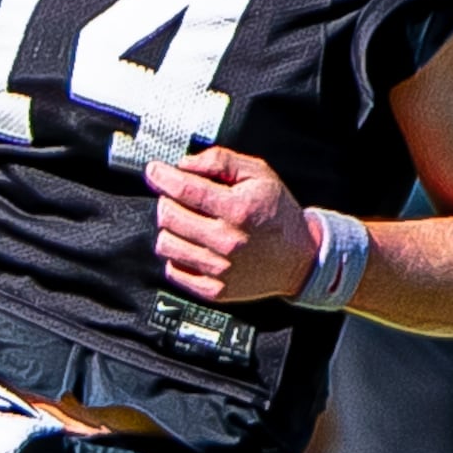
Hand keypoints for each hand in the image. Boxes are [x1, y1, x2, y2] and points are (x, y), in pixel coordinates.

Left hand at [144, 145, 312, 304]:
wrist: (298, 258)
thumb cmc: (276, 213)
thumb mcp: (258, 174)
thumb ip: (220, 161)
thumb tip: (184, 164)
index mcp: (237, 209)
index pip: (184, 189)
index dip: (162, 177)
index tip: (155, 171)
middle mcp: (227, 241)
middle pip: (168, 216)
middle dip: (167, 200)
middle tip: (178, 198)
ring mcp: (219, 269)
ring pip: (166, 244)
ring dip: (171, 229)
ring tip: (188, 224)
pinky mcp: (214, 290)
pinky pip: (173, 271)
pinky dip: (178, 256)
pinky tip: (193, 246)